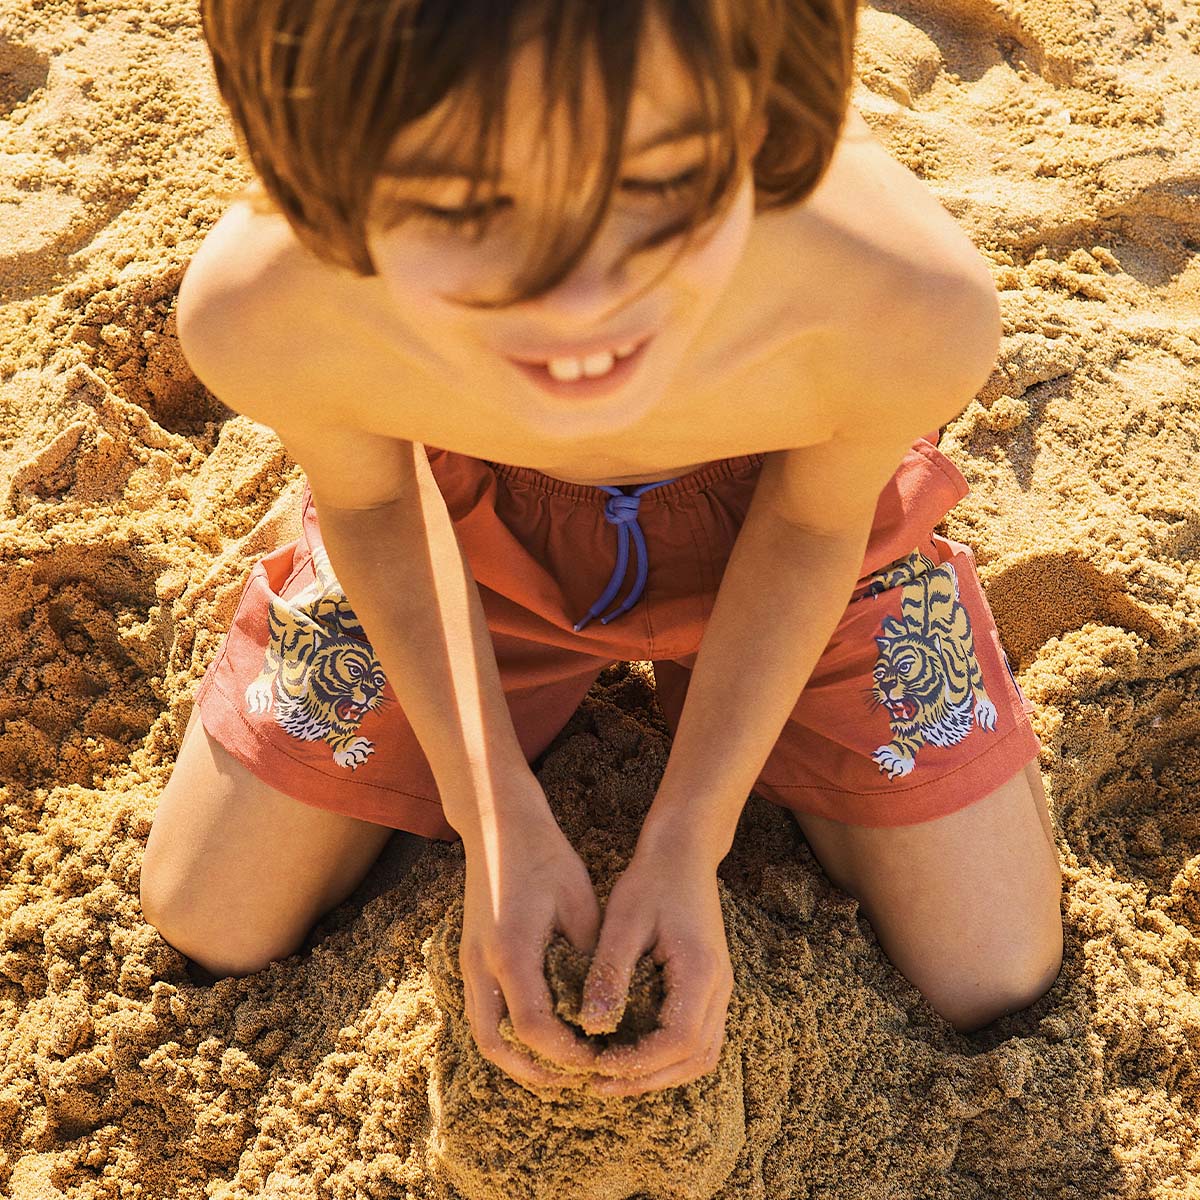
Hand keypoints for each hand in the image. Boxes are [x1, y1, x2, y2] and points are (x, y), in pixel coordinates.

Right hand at [460, 782, 602, 1090]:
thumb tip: (601, 1005)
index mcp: (511, 951)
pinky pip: (484, 1011)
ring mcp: (470, 961)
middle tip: (575, 1080)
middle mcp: (481, 963)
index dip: (565, 1053)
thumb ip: (586, 957)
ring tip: (559, 1069)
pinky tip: (541, 1034)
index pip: (533, 1027)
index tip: (597, 1058)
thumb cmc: (544, 855)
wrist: (498, 823)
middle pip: (496, 1045)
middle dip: (534, 1072)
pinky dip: (508, 1035)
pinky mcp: (471, 955)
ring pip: (484, 1033)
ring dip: (517, 1058)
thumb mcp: (579, 902)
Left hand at [579, 834, 732, 1096]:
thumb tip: (593, 1027)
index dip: (639, 1061)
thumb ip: (610, 975)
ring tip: (613, 1075)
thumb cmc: (650, 882)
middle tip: (599, 1083)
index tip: (598, 1063)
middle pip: (695, 1058)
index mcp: (701, 970)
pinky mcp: (710, 986)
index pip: (679, 1039)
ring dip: (660, 1073)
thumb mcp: (623, 923)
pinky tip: (632, 1051)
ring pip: (701, 1054)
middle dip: (647, 1078)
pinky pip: (698, 1037)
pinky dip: (669, 1056)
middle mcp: (720, 986)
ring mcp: (720, 988)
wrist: (683, 853)